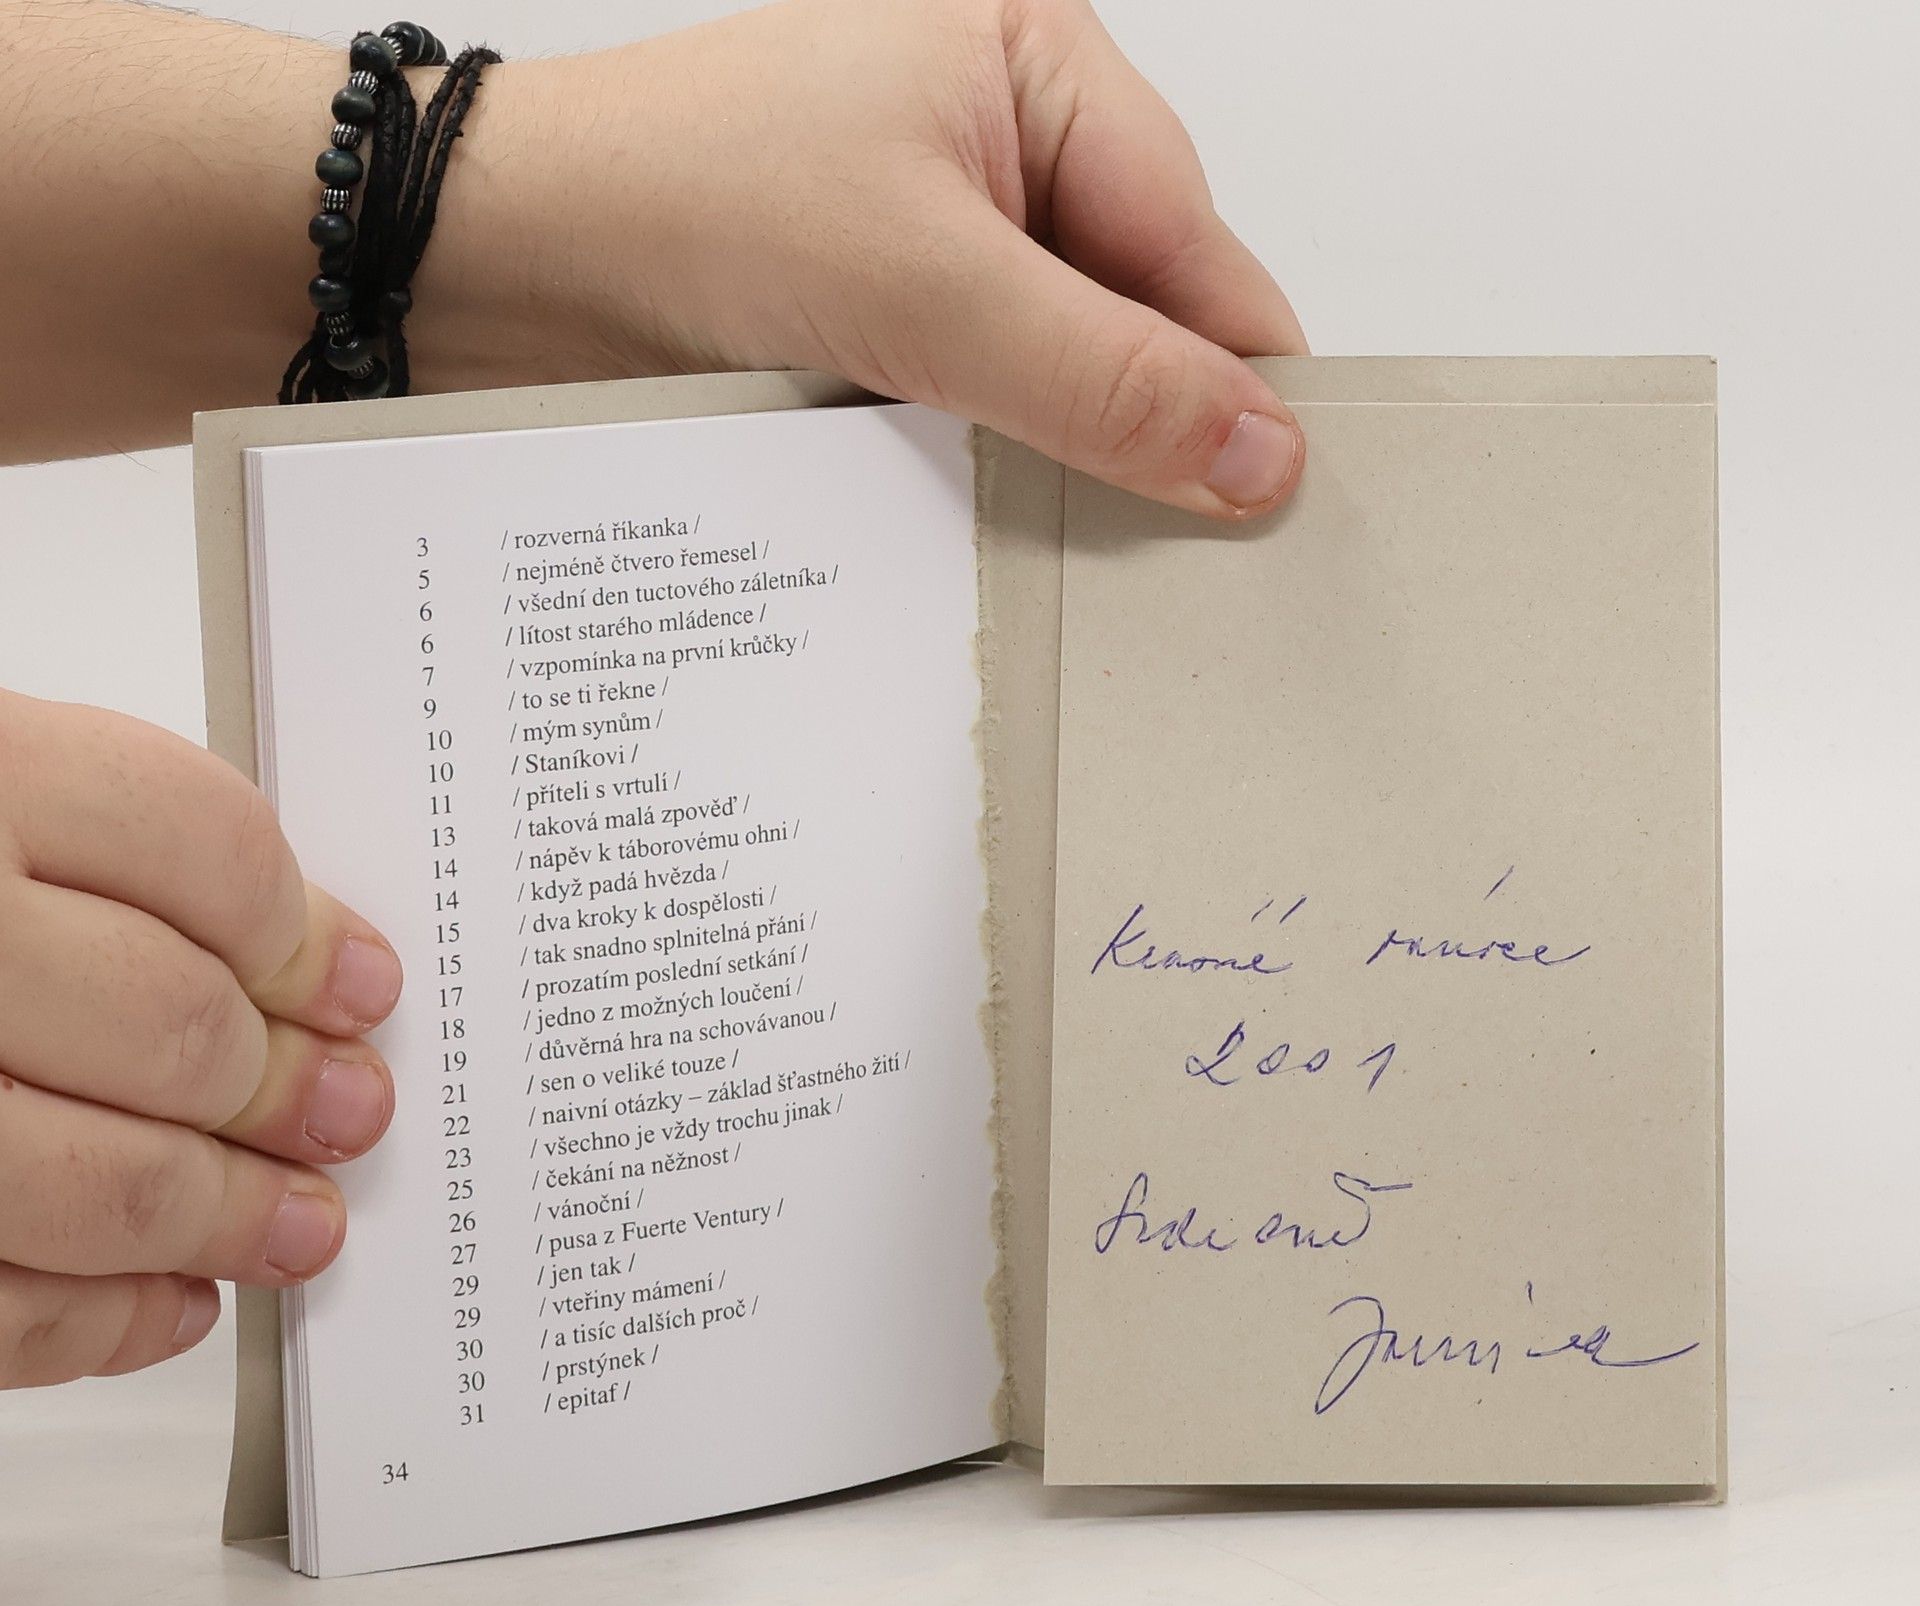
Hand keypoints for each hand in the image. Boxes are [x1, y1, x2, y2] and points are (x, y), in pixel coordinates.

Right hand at [0, 692, 401, 1387]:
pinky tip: (164, 1301)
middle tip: (347, 1114)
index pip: (196, 847)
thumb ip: (86, 852)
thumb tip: (299, 965)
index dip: (304, 930)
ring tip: (294, 1226)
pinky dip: (93, 1321)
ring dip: (222, 1218)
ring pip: (93, 1183)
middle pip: (170, 1025)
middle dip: (284, 1088)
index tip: (357, 983)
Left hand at [425, 0, 1308, 517]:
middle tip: (1175, 560)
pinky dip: (997, 473)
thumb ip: (1106, 377)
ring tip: (1062, 543)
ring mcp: (944, 239)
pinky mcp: (890, 322)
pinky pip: (991, 411)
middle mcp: (1005, 144)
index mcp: (1041, 68)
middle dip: (1147, 432)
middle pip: (1142, 318)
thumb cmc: (681, 201)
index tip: (1277, 503)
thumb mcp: (928, 289)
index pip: (1200, 250)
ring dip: (1064, 462)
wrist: (502, 265)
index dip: (1242, 381)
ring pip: (1066, 378)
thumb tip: (1260, 455)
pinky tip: (993, 527)